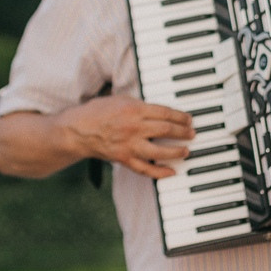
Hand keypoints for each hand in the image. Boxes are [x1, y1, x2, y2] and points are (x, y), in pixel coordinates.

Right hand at [59, 94, 193, 179]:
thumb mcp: (119, 99)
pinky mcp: (124, 159)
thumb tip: (159, 111)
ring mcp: (130, 145)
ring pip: (161, 152)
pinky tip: (171, 171)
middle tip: (192, 134)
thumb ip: (140, 104)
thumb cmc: (97, 112)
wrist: (77, 130)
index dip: (181, 117)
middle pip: (167, 131)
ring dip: (177, 152)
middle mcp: (134, 127)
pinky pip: (146, 169)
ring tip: (185, 151)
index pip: (165, 113)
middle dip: (183, 133)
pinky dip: (160, 172)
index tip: (188, 119)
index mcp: (134, 109)